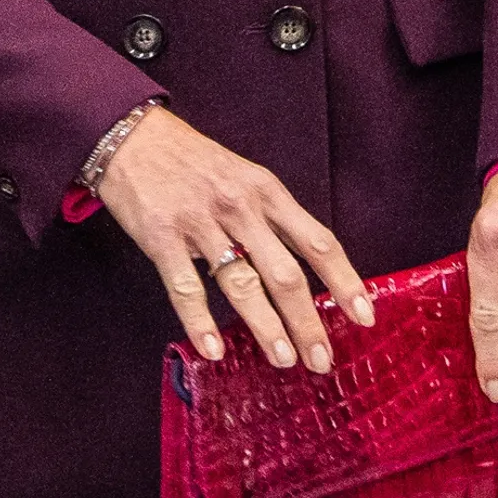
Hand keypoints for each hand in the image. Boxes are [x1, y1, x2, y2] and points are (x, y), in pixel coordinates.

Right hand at [97, 107, 375, 374]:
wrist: (133, 137)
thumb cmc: (194, 162)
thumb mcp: (245, 177)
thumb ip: (274, 220)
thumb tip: (308, 272)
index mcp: (267, 192)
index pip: (318, 242)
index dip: (344, 281)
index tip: (365, 315)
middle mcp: (240, 207)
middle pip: (286, 273)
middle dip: (308, 321)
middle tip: (323, 360)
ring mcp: (201, 223)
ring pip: (242, 284)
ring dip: (267, 327)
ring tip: (284, 360)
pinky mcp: (162, 237)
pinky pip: (186, 287)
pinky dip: (201, 323)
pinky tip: (213, 350)